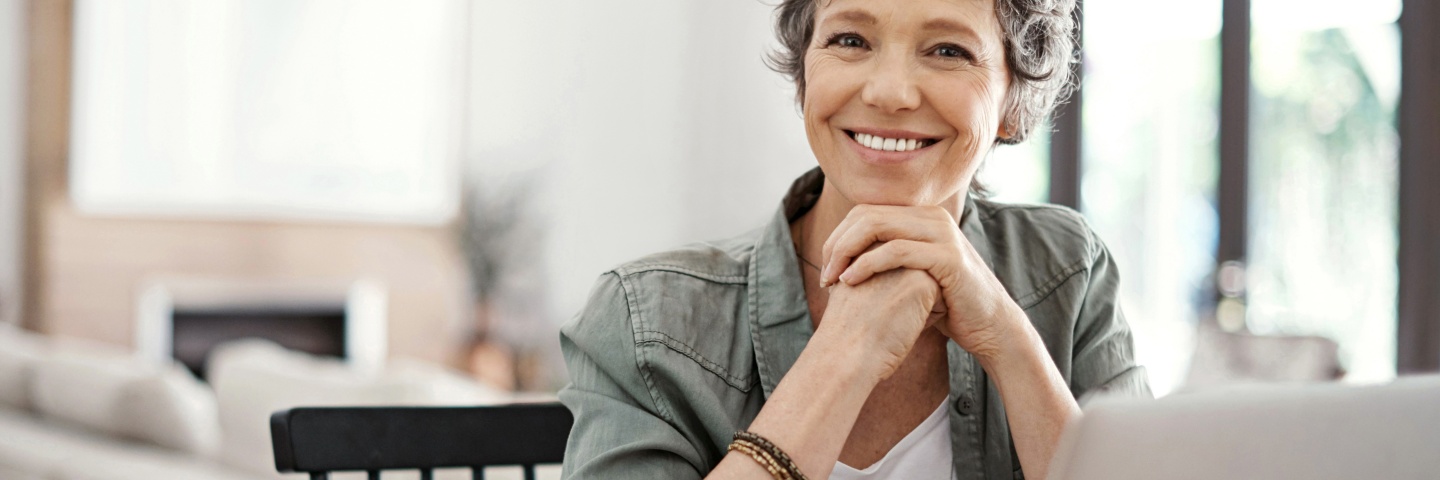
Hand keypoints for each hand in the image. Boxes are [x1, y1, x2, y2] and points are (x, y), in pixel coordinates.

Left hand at [818, 205, 1019, 362]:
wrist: (990, 326)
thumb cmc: (947, 304)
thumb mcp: (912, 275)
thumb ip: (887, 259)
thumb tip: (846, 259)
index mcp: (921, 217)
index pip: (865, 212)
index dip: (838, 236)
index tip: (826, 267)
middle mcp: (931, 217)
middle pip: (867, 215)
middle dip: (837, 243)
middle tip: (824, 274)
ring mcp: (942, 233)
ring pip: (878, 226)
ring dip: (847, 252)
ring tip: (832, 279)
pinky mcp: (948, 256)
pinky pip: (897, 250)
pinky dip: (868, 264)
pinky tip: (851, 281)